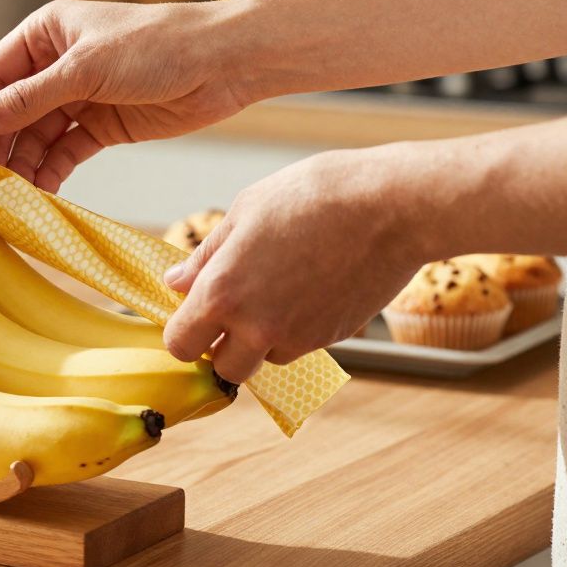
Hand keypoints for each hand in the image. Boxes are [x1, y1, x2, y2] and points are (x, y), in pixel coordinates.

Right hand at [0, 0, 249, 191]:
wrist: (224, 64)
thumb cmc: (156, 46)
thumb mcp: (84, 70)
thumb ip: (28, 99)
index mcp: (46, 34)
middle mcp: (56, 65)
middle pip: (12, 111)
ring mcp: (79, 97)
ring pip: (37, 136)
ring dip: (24, 165)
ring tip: (12, 197)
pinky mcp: (102, 127)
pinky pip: (65, 152)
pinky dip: (52, 173)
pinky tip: (41, 194)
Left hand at [161, 145, 427, 381]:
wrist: (391, 207)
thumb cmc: (312, 196)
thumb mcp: (243, 212)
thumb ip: (204, 257)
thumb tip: (175, 283)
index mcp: (221, 294)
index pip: (180, 345)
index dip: (183, 331)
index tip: (192, 313)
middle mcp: (256, 327)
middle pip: (223, 369)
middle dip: (222, 346)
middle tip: (232, 310)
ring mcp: (297, 338)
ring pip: (264, 359)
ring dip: (260, 339)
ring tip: (276, 289)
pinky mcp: (332, 338)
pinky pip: (300, 347)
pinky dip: (295, 330)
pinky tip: (308, 288)